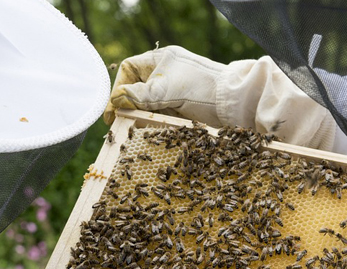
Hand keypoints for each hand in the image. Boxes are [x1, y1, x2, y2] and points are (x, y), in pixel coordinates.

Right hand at [103, 46, 225, 125]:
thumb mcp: (166, 91)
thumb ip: (139, 95)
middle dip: (128, 105)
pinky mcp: (182, 106)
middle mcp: (166, 72)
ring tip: (133, 129)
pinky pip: (160, 113)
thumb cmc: (202, 89)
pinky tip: (149, 130)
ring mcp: (174, 89)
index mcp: (161, 59)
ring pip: (147, 103)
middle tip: (119, 123)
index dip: (118, 87)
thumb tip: (117, 99)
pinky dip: (153, 121)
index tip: (113, 109)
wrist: (233, 103)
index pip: (129, 69)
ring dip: (140, 116)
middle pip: (137, 88)